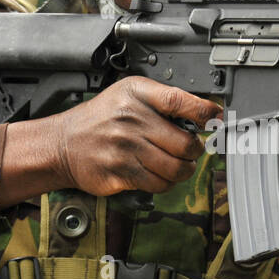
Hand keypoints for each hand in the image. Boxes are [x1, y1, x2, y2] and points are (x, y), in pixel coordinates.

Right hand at [0, 77, 220, 207]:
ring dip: (183, 171)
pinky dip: (164, 183)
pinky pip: (157, 184)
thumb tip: (204, 112)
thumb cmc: (101, 118)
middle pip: (184, 143)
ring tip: (178, 165)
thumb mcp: (129, 94)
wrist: (63, 143)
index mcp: (136, 95)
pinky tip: (158, 174)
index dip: (203, 111)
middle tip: (191, 150)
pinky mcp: (119, 173)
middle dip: (195, 151)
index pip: (178, 101)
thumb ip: (163, 99)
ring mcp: (124, 148)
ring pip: (175, 169)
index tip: (215, 117)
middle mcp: (130, 120)